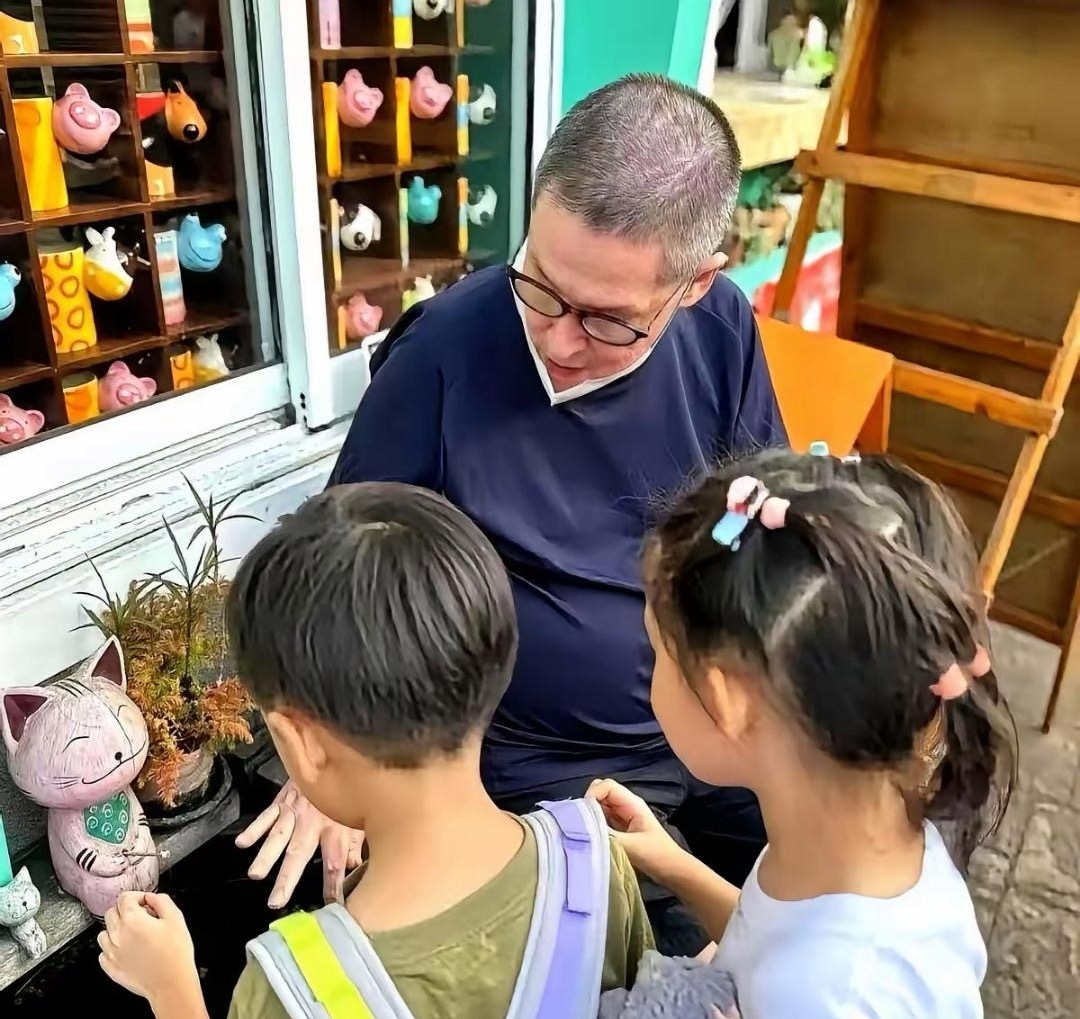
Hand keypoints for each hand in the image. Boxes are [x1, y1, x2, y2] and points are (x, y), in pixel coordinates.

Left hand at [98, 892, 198, 1003]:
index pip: (124, 897)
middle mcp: (117, 934)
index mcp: (132, 919)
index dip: (138, 896)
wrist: (171, 983)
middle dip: (126, 911)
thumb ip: (161, 900)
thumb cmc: (175, 953)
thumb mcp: (176, 918)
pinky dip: (112, 949)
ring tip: (134, 935)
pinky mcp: (111, 968)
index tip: (146, 903)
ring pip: (104, 932)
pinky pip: (103, 953)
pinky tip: (128, 950)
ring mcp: (112, 953)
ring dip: (116, 929)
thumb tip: (151, 898)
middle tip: (142, 917)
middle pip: (111, 912)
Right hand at [235, 781, 364, 907]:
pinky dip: (254, 828)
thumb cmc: (349, 790)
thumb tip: (356, 872)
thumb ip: (356, 846)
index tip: (331, 907)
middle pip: (300, 852)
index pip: (334, 863)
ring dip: (267, 855)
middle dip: (287, 878)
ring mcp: (295, 811)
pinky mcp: (283, 801)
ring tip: (256, 873)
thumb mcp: (360, 817)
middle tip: (275, 902)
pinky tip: (242, 842)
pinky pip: (267, 815)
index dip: (332, 886)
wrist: (333, 754)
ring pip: (279, 835)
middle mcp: (314, 821)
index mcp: (336, 828)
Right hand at [587, 778, 686, 881]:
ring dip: (590, 816)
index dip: (592, 795)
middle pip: (600, 793)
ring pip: (599, 807)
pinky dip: (594, 826)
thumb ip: (608, 837)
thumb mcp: (632, 846)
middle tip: (582, 824)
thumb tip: (584, 830)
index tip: (584, 815)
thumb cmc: (657, 855)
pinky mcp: (619, 829)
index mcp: (632, 803)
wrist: (673, 871)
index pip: (606, 785)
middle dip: (588, 805)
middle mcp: (625, 806)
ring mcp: (622, 817)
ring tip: (585, 832)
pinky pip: (601, 820)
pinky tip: (591, 838)